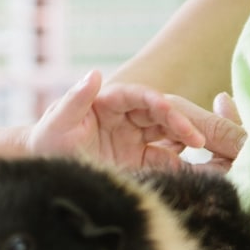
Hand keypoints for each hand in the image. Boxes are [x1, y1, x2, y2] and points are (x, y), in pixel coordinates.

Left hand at [27, 71, 240, 170]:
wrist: (42, 168)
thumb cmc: (47, 140)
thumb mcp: (58, 121)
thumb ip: (75, 99)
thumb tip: (94, 73)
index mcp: (110, 101)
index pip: (140, 97)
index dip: (157, 104)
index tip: (171, 114)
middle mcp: (127, 117)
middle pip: (161, 115)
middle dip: (181, 125)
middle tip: (201, 141)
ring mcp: (136, 139)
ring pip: (170, 137)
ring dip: (187, 144)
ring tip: (207, 155)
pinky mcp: (141, 161)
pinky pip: (168, 162)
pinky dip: (184, 167)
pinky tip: (199, 175)